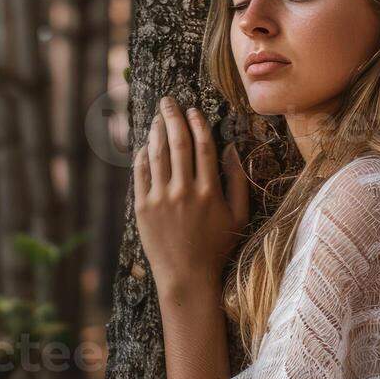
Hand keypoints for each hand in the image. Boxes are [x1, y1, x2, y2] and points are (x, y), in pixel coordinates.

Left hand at [134, 96, 249, 292]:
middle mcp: (184, 191)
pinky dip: (142, 155)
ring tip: (157, 118)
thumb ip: (238, 181)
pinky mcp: (143, 208)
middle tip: (169, 101)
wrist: (187, 276)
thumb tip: (233, 148)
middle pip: (177, 143)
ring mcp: (161, 199)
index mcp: (209, 191)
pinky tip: (146, 145)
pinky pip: (140, 173)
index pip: (202, 146)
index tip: (193, 110)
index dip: (197, 124)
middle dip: (173, 117)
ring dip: (156, 132)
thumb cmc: (217, 246)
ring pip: (157, 154)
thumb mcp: (239, 216)